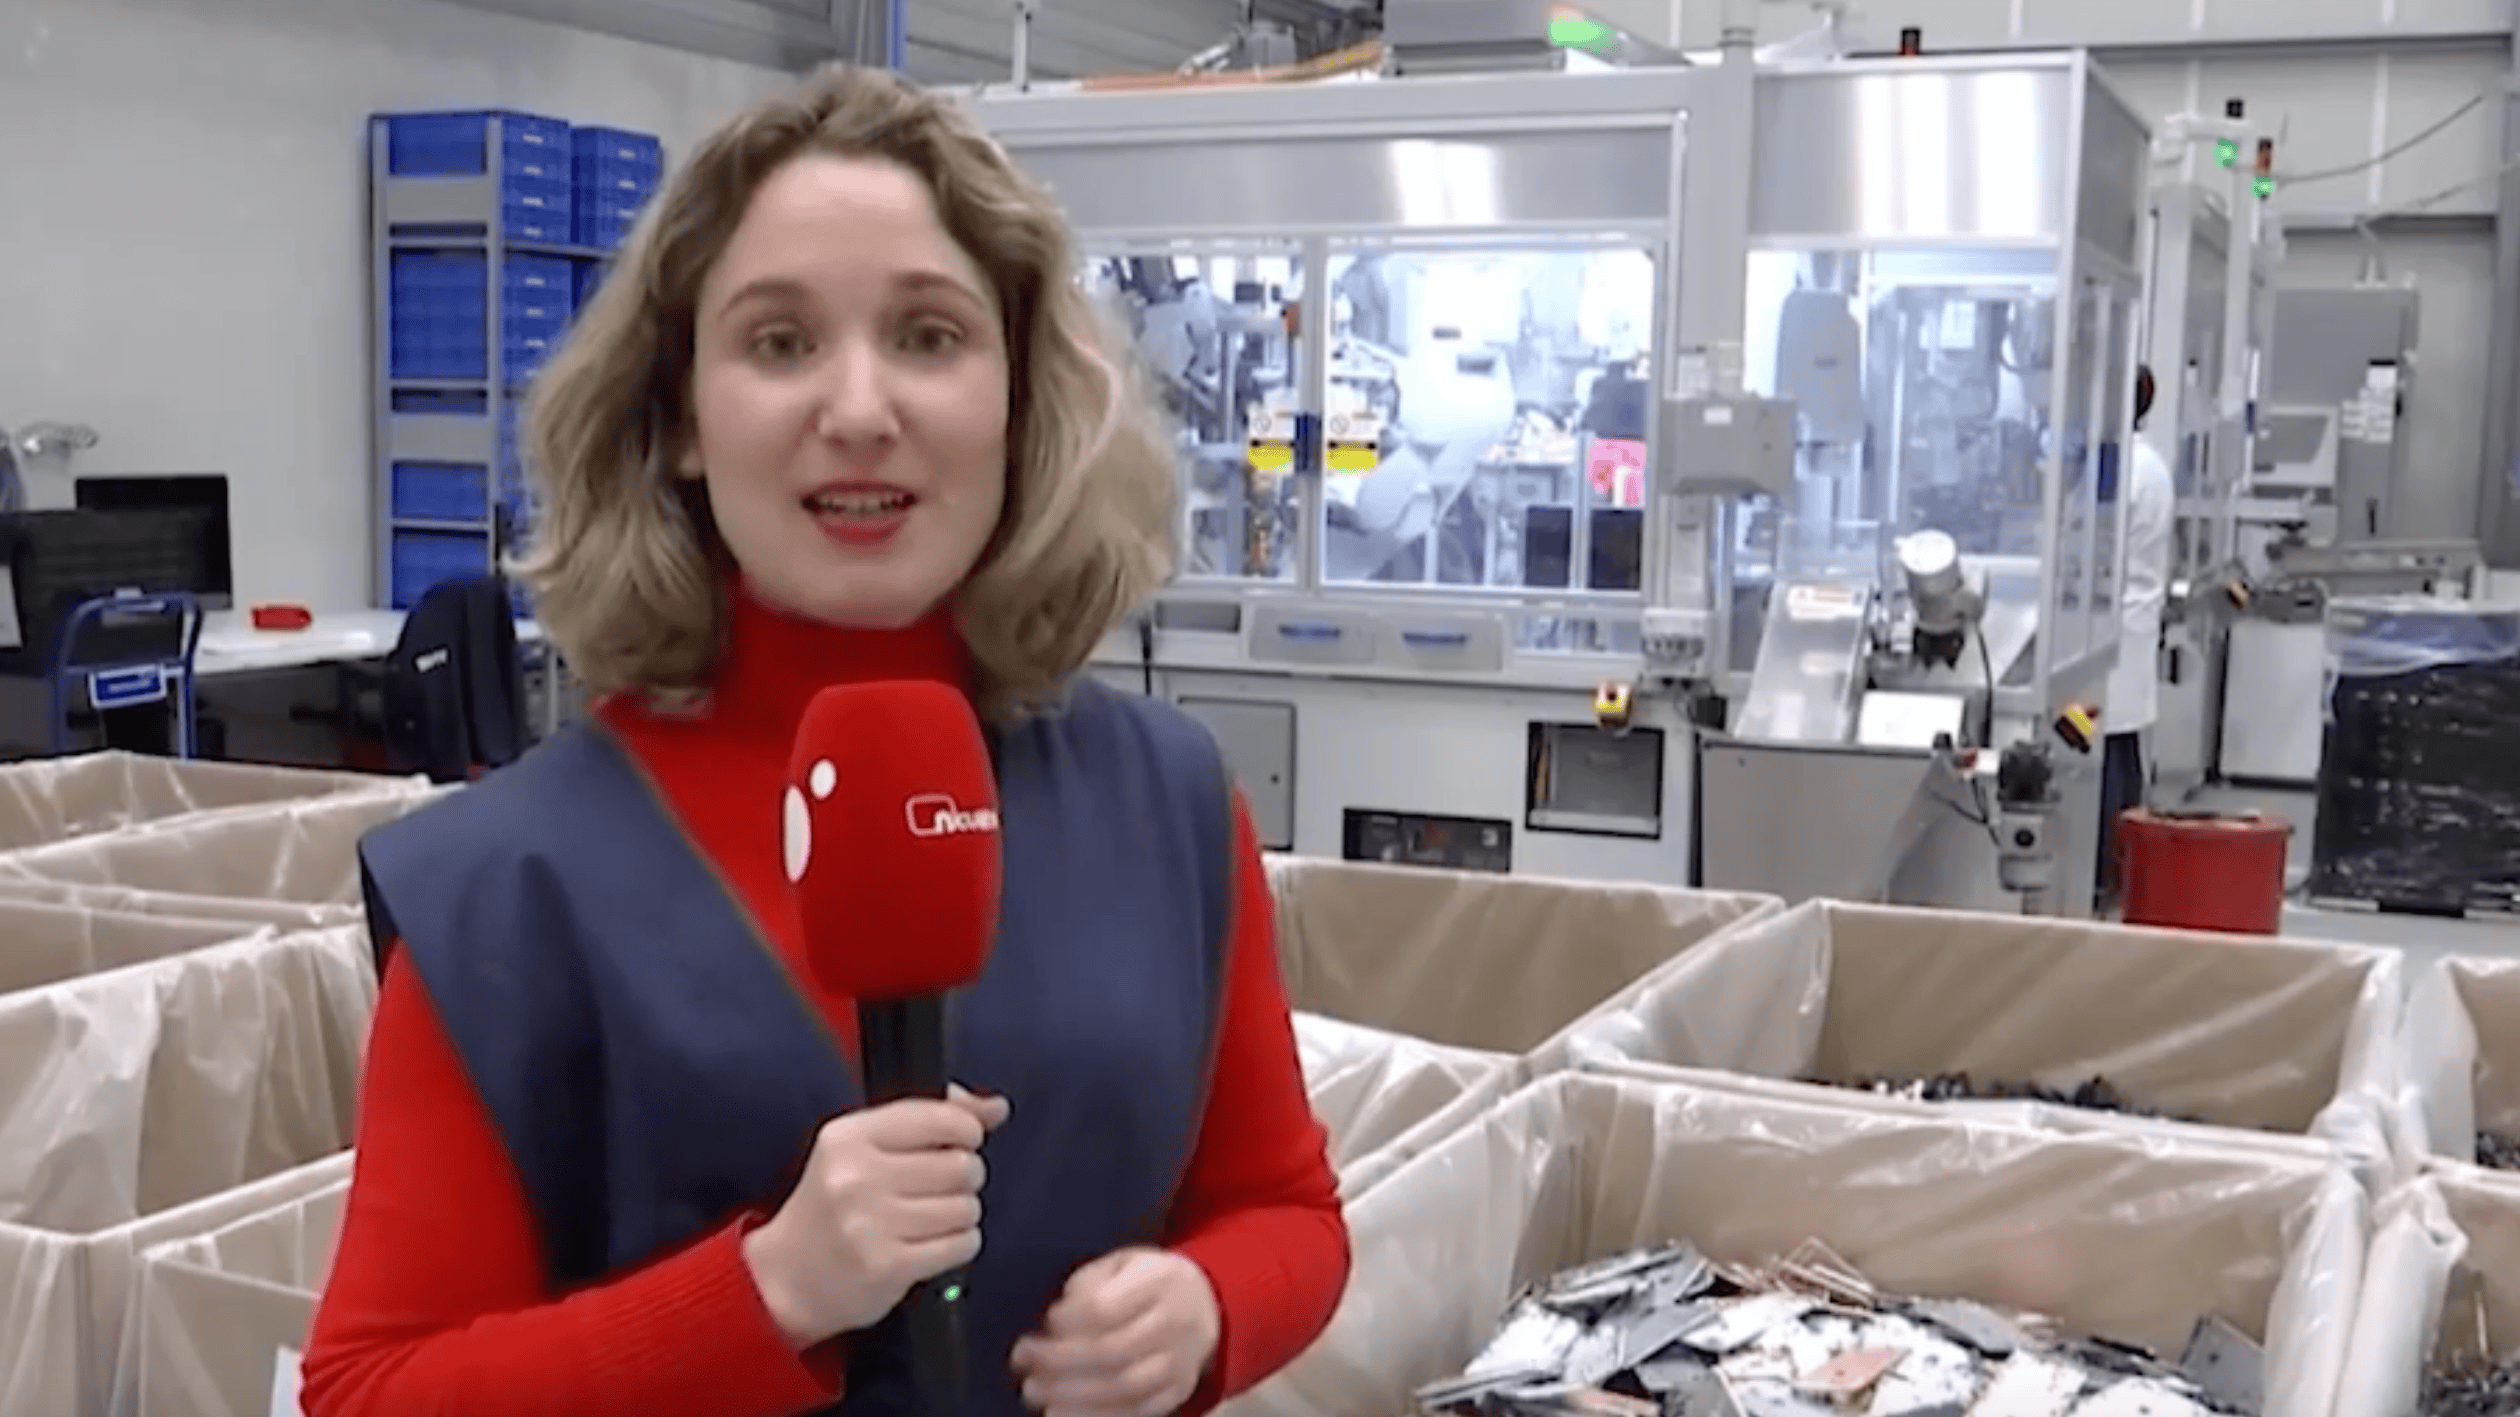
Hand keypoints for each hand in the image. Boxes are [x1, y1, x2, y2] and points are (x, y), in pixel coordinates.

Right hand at [742, 1085, 1009, 1347]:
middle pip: (961, 1165)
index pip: (940, 1117)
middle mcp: (856, 1177)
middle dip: (964, 1178)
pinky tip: (933, 1245)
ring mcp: (870, 1224)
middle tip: (940, 1190)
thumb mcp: (863, 1148)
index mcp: (849, 1137)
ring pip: (965, 1206)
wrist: (784, 1279)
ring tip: (932, 1220)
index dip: (967, 1130)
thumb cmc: (833, 1207)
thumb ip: (931, 1117)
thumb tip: (996, 1107)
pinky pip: (961, 1245)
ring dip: (961, 1215)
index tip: (963, 1142)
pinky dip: (959, 1245)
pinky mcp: (888, 1266)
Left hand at [1011, 1247, 1219, 1416]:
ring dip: (1072, 1394)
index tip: (1047, 1321)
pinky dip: (1096, 1416)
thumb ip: (1090, 1282)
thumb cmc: (1148, 1281)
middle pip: (1112, 1351)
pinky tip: (1060, 1413)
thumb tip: (1058, 1322)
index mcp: (1160, 1280)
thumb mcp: (1122, 1262)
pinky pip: (1136, 1412)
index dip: (1069, 1319)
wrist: (1206, 1304)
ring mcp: (1180, 1362)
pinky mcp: (1178, 1391)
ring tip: (1034, 1391)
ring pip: (1124, 1387)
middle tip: (1024, 1360)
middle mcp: (1176, 1323)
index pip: (1106, 1307)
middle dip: (1059, 1361)